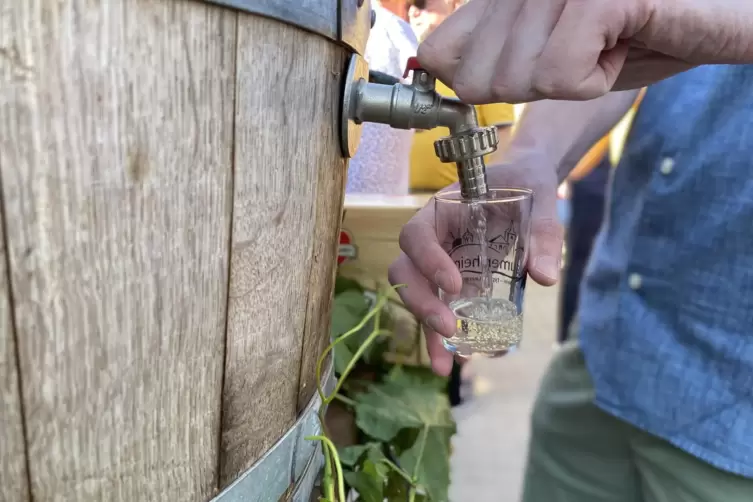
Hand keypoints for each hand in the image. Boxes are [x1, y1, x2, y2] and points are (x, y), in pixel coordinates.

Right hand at [388, 154, 562, 375]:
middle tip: (448, 329)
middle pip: (406, 271)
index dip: (428, 260)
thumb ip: (543, 233)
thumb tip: (546, 277)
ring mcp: (439, 260)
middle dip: (421, 303)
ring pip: (416, 294)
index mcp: (442, 210)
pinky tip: (458, 359)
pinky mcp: (454, 279)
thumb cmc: (524, 181)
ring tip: (444, 365)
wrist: (525, 180)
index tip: (454, 284)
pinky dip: (444, 335)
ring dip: (425, 329)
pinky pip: (441, 306)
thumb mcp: (540, 198)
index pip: (417, 235)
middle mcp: (433, 237)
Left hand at [417, 0, 751, 103]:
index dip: (472, 83)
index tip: (521, 75)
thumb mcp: (548, 46)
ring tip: (605, 40)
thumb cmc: (633, 31)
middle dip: (531, 88)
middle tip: (578, 53)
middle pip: (476, 80)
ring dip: (570, 82)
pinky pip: (560, 76)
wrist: (712, 14)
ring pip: (517, 80)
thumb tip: (431, 73)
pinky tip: (623, 40)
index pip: (438, 54)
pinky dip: (595, 80)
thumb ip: (491, 53)